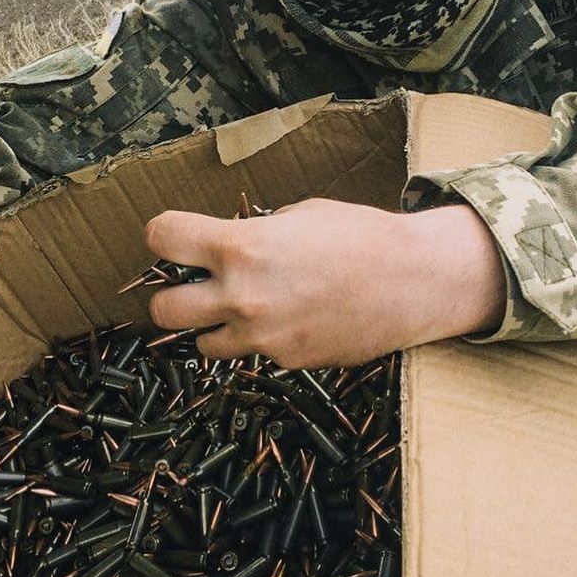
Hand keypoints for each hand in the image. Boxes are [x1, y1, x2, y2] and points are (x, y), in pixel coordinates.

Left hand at [144, 197, 505, 366]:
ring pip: (202, 345)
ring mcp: (263, 336)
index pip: (163, 237)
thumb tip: (230, 246)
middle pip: (161, 309)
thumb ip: (255, 233)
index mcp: (242, 246)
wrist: (415, 282)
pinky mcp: (286, 361)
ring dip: (211, 326)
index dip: (162, 235)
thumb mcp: (300, 215)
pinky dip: (260, 340)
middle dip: (170, 295)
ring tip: (241, 307)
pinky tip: (290, 319)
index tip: (170, 237)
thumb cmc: (363, 237)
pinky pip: (253, 354)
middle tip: (191, 285)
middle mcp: (242, 295)